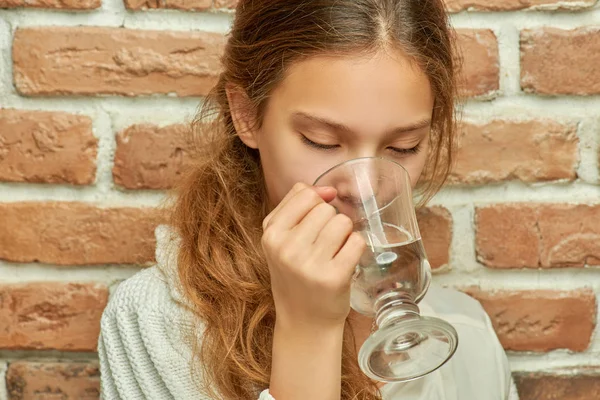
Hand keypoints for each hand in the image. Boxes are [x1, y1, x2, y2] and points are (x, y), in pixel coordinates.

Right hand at [262, 182, 365, 328]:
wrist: (304, 321)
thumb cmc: (296, 274)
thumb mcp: (280, 239)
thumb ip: (297, 204)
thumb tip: (329, 189)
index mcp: (271, 234)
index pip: (306, 195)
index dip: (318, 204)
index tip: (317, 221)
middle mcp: (286, 248)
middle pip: (326, 209)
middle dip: (331, 222)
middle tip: (323, 246)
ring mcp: (309, 264)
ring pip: (343, 222)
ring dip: (345, 235)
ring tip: (334, 252)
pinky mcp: (333, 278)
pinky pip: (357, 241)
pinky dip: (356, 248)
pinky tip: (345, 262)